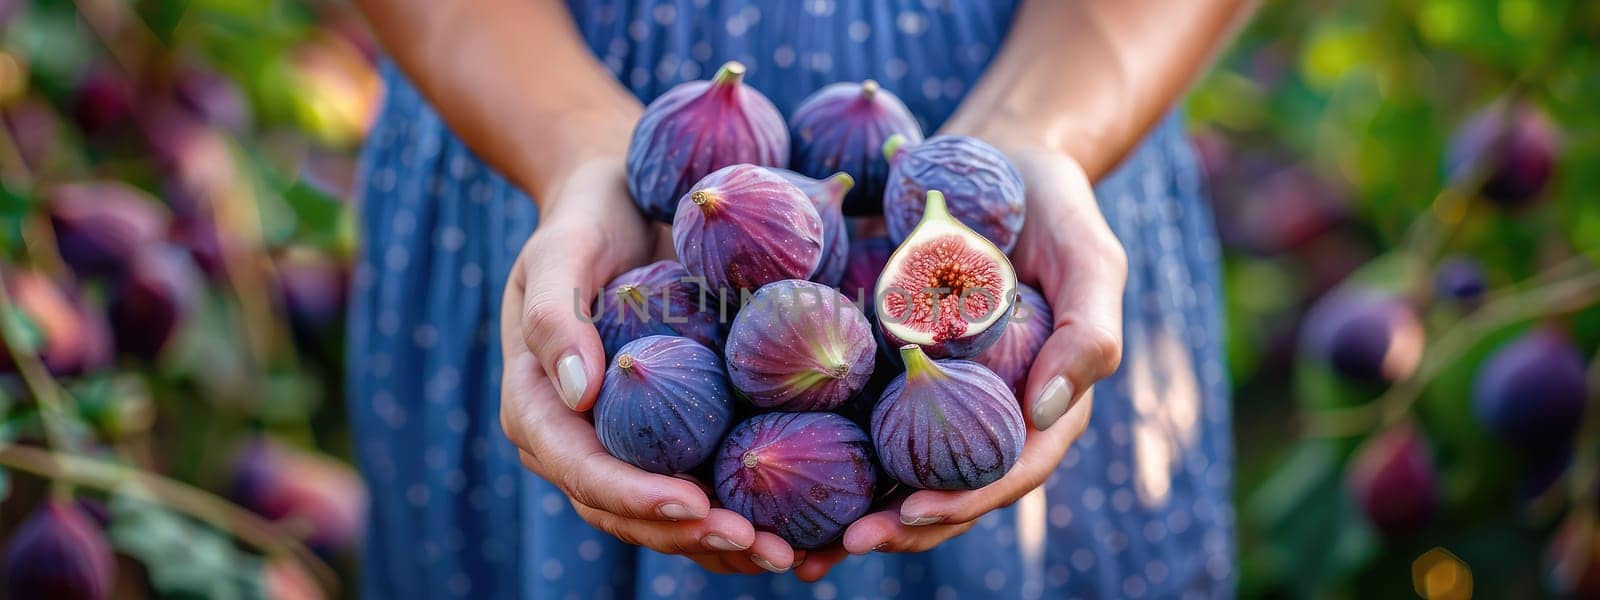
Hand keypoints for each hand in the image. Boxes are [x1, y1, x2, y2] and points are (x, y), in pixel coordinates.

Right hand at [499, 157, 802, 573]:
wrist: (621, 202)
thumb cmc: (583, 221)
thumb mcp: (558, 250)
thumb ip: (555, 316)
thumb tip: (577, 392)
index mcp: (540, 410)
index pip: (583, 472)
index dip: (636, 497)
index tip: (695, 504)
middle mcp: (583, 442)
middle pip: (631, 512)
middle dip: (694, 537)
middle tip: (763, 548)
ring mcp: (634, 444)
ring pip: (674, 515)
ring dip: (729, 544)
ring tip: (794, 556)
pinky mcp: (681, 432)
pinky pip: (712, 482)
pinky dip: (754, 510)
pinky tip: (810, 527)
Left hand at [795, 146, 1125, 580]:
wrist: (995, 158)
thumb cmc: (1056, 207)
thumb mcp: (1092, 259)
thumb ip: (1088, 334)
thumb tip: (1043, 411)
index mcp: (1037, 406)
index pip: (1004, 472)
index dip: (961, 503)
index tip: (912, 515)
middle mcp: (980, 412)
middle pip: (941, 488)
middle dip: (894, 526)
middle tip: (841, 546)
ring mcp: (928, 394)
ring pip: (890, 468)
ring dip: (846, 512)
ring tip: (792, 545)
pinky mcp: (883, 365)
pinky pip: (849, 412)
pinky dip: (815, 446)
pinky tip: (762, 467)